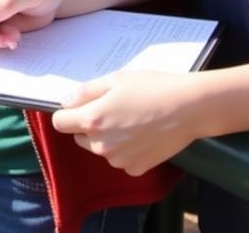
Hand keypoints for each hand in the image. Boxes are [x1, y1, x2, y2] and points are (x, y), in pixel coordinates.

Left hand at [52, 70, 201, 174]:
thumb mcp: (113, 80)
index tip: (79, 107)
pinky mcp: (137, 168)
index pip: (60, 123)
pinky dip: (126, 150)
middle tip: (111, 109)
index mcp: (93, 120)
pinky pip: (120, 159)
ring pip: (100, 148)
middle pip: (79, 136)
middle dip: (88, 125)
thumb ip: (85, 92)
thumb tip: (65, 102)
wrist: (188, 108)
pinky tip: (141, 134)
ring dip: (107, 138)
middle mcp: (102, 145)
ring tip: (130, 120)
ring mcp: (120, 160)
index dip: (67, 113)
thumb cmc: (151, 88)